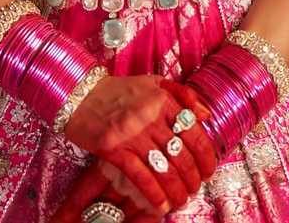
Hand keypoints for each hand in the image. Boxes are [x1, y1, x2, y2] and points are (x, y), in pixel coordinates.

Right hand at [58, 74, 216, 217]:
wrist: (81, 94)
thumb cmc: (120, 90)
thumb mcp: (154, 82)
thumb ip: (182, 94)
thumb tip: (206, 115)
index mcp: (162, 99)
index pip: (194, 133)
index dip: (206, 157)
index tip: (208, 171)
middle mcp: (149, 116)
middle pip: (181, 155)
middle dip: (193, 179)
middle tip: (194, 189)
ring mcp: (131, 133)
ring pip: (164, 169)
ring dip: (176, 191)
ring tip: (180, 200)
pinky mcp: (113, 149)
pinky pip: (139, 176)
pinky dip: (154, 194)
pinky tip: (161, 205)